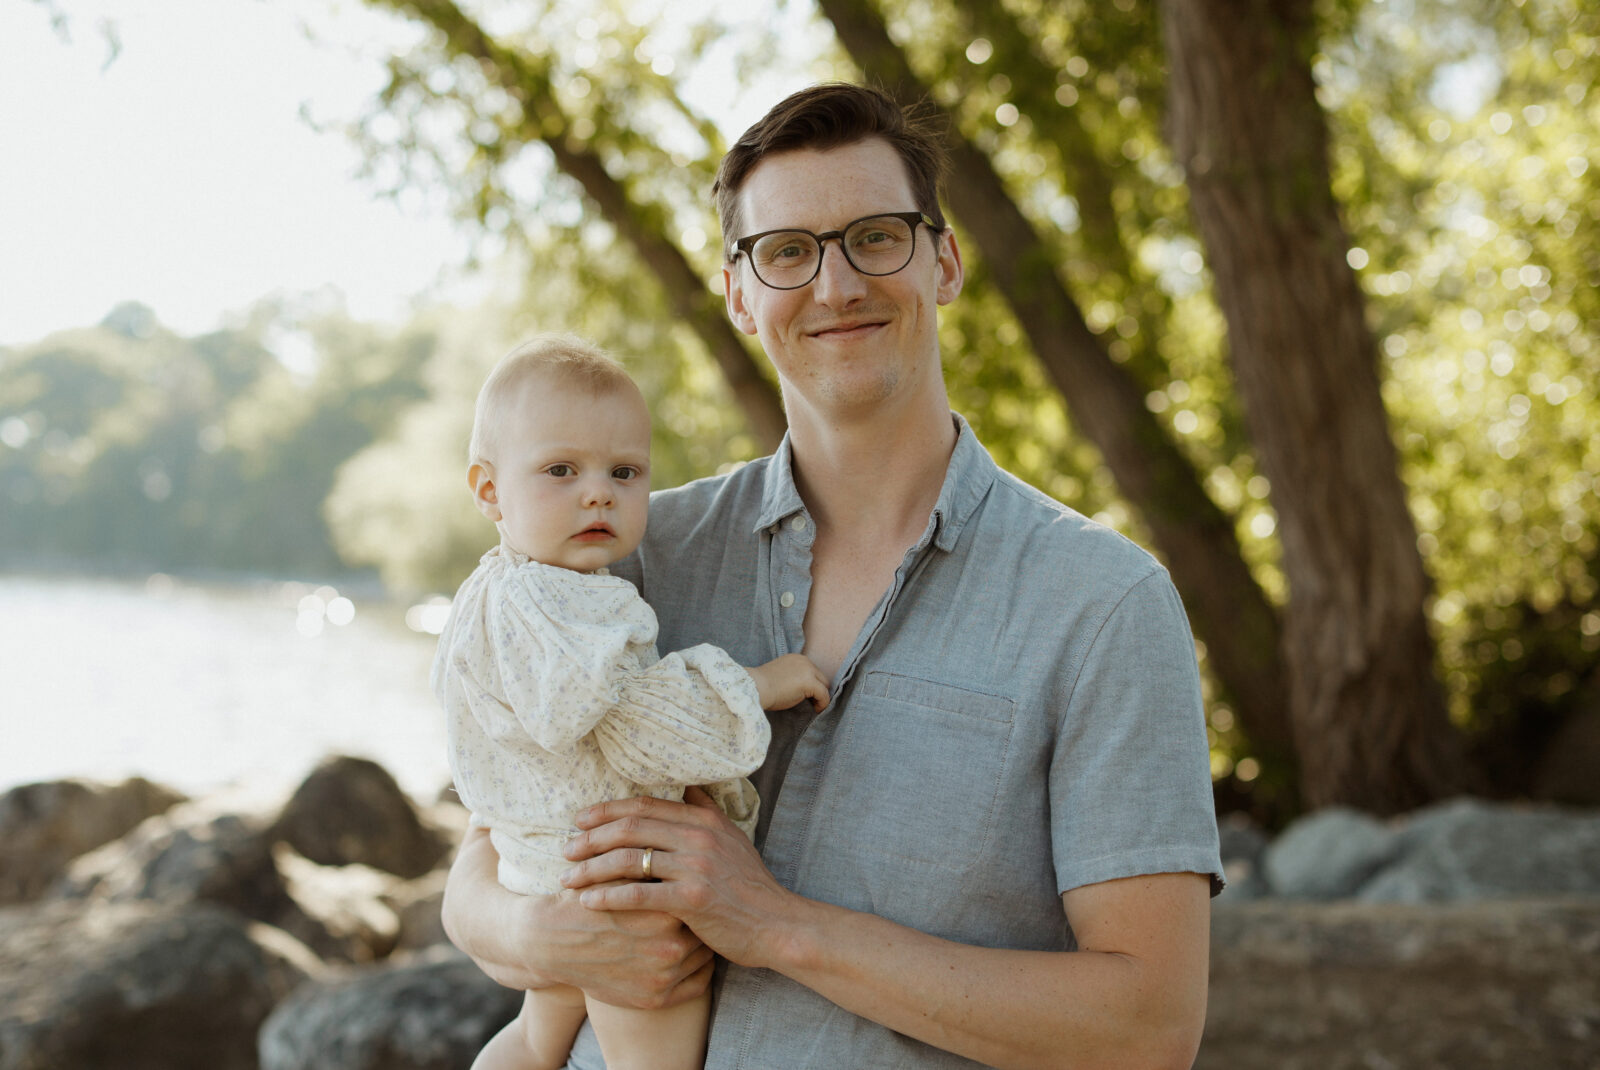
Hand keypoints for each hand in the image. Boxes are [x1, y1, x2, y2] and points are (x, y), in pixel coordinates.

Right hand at [443, 824, 712, 1007]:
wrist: (542, 943)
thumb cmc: (577, 897)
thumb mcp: (611, 867)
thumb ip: (645, 847)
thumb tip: (676, 808)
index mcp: (659, 909)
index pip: (700, 895)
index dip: (702, 883)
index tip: (706, 874)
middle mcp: (666, 946)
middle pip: (707, 927)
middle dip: (709, 913)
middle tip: (713, 899)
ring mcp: (664, 976)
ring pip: (704, 957)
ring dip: (708, 941)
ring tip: (708, 925)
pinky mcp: (656, 998)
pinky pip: (695, 986)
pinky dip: (699, 972)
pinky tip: (698, 955)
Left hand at [560, 788, 803, 966]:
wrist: (777, 924)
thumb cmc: (749, 886)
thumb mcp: (732, 839)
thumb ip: (705, 811)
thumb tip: (686, 784)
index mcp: (704, 819)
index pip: (644, 806)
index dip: (606, 810)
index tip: (579, 819)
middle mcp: (698, 836)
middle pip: (630, 827)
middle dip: (591, 838)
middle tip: (565, 849)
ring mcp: (696, 867)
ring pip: (629, 859)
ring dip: (591, 868)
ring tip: (568, 878)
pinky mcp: (692, 899)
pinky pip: (638, 894)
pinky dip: (608, 896)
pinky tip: (588, 902)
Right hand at [746, 652, 829, 710]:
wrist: (755, 687)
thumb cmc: (762, 686)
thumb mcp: (780, 676)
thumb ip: (793, 678)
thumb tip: (804, 691)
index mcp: (796, 658)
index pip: (812, 671)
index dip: (812, 685)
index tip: (808, 697)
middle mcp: (804, 661)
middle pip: (821, 677)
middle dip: (818, 690)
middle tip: (811, 703)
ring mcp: (808, 670)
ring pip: (824, 685)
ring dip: (821, 697)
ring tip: (814, 707)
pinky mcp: (809, 682)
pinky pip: (824, 695)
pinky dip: (822, 704)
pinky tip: (815, 710)